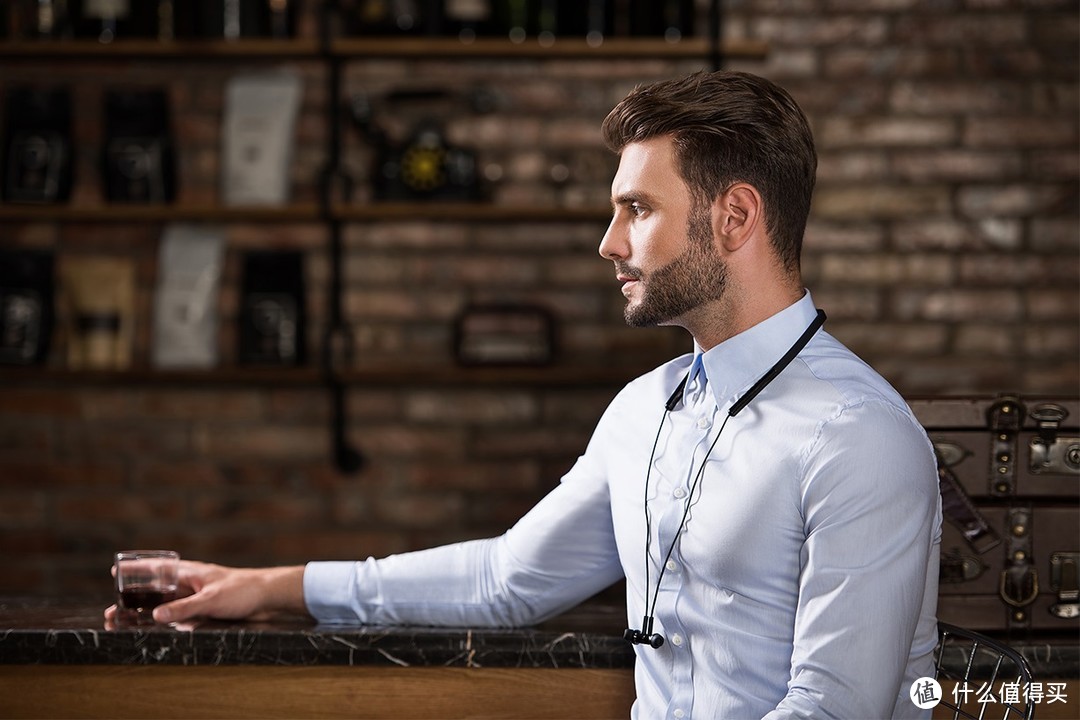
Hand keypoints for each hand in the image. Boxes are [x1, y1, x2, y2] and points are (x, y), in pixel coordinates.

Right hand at [104, 560, 307, 625]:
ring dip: (142, 613)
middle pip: (154, 591)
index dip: (136, 570)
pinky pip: (175, 615)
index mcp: (189, 573)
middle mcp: (188, 584)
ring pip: (162, 604)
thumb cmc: (242, 591)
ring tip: (119, 622)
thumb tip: (155, 615)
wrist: (267, 597)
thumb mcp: (211, 599)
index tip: (115, 571)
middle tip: (110, 613)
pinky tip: (148, 628)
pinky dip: (160, 621)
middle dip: (131, 600)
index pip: (157, 569)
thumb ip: (184, 608)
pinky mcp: (202, 611)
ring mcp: (194, 597)